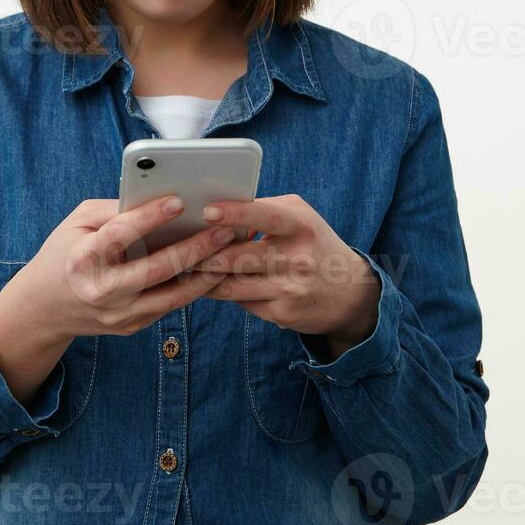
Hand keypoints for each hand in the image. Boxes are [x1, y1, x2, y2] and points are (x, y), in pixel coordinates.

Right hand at [9, 196, 235, 342]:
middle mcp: (102, 290)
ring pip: (172, 294)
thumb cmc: (65, 252)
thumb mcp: (77, 222)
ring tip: (231, 249)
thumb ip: (113, 209)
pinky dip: (194, 286)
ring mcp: (119, 314)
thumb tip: (157, 195)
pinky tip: (214, 267)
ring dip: (206, 271)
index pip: (120, 234)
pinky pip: (170, 304)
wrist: (45, 308)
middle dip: (195, 247)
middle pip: (156, 269)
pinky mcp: (132, 326)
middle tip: (225, 228)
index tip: (179, 200)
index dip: (150, 217)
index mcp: (83, 258)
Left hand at [192, 194, 380, 352]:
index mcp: (300, 227)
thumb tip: (217, 211)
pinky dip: (221, 292)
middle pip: (237, 257)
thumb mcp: (301, 217)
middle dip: (202, 253)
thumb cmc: (314, 244)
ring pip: (231, 284)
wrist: (349, 293)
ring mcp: (288, 290)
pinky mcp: (281, 315)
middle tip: (175, 246)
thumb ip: (263, 210)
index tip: (206, 210)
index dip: (234, 214)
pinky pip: (240, 302)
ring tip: (181, 267)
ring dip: (202, 277)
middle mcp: (296, 259)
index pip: (264, 217)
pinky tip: (207, 285)